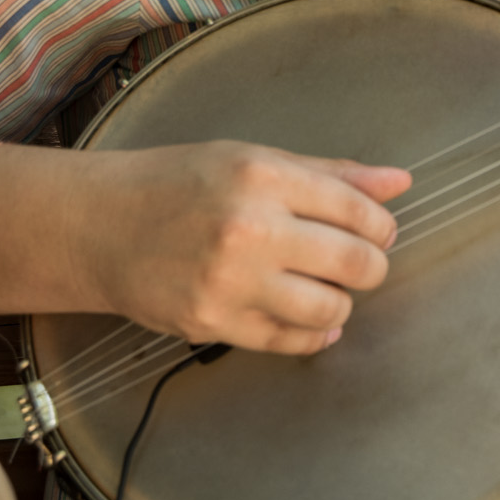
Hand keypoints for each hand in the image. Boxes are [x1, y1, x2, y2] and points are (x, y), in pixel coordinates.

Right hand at [70, 142, 412, 354]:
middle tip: (361, 264)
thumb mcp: (253, 159)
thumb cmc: (178, 184)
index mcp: (263, 177)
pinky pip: (289, 341)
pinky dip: (312, 335)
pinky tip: (309, 318)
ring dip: (342, 303)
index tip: (379, 231)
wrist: (101, 226)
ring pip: (329, 310)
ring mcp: (230, 282)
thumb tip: (399, 182)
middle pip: (353, 263)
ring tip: (326, 288)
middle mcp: (250, 228)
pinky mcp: (213, 324)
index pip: (358, 210)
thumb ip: (330, 174)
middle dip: (371, 267)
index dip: (381, 226)